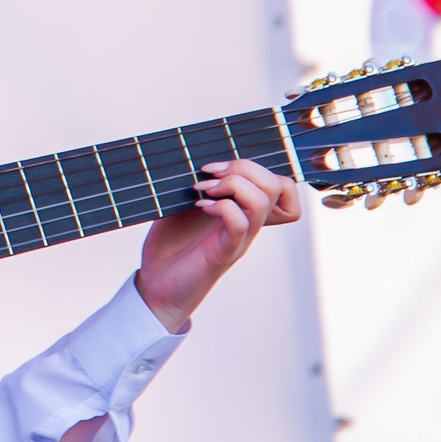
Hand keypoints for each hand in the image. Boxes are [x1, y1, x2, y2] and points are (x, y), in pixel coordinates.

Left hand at [135, 158, 298, 331]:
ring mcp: (239, 239)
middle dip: (245, 167)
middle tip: (210, 173)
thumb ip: (197, 182)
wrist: (157, 285)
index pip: (284, 187)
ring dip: (232, 184)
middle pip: (278, 185)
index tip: (223, 165)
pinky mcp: (225, 253)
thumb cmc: (170, 244)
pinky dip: (222, 207)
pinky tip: (200, 207)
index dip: (263, 167)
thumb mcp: (182, 203)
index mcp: (244, 209)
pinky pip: (241, 224)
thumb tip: (192, 156)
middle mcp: (249, 224)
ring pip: (263, 201)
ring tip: (205, 189)